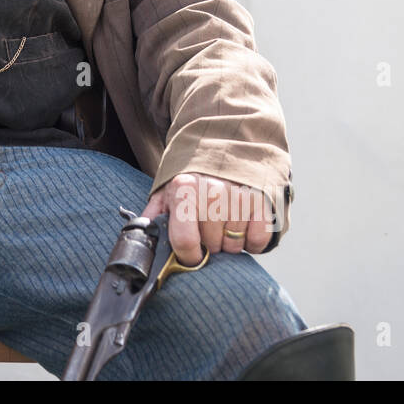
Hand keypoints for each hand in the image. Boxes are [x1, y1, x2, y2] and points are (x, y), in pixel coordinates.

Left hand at [142, 172, 273, 264]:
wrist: (226, 148)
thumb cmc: (193, 179)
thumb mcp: (167, 193)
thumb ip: (153, 219)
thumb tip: (140, 246)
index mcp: (184, 189)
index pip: (184, 241)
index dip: (187, 255)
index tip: (190, 254)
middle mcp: (213, 191)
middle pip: (211, 246)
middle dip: (209, 244)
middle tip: (208, 227)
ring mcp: (239, 195)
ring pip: (234, 246)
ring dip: (229, 242)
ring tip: (225, 222)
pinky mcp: (262, 201)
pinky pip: (257, 241)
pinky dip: (251, 241)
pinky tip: (244, 225)